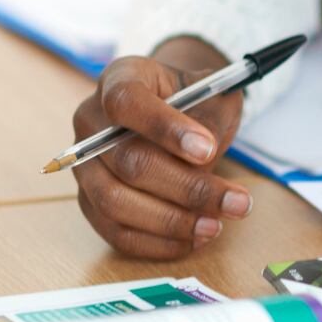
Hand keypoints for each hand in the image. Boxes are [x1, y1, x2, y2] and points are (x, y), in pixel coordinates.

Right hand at [71, 37, 251, 258]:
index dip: (164, 127)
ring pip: (115, 202)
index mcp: (120, 78)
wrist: (178, 115)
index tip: (208, 149)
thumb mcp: (214, 96)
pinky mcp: (89, 201)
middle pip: (126, 161)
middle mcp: (90, 120)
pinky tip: (193, 238)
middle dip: (187, 188)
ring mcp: (84, 164)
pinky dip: (156, 242)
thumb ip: (208, 121)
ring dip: (171, 222)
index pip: (126, 102)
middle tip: (236, 203)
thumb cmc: (195, 103)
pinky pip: (115, 231)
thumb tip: (202, 163)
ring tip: (215, 226)